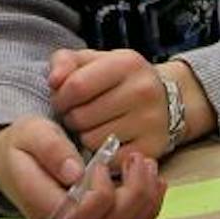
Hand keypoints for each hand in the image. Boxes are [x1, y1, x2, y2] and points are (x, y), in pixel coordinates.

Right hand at [0, 116, 166, 218]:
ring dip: (144, 200)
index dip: (99, 195)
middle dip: (133, 195)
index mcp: (42, 205)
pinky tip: (155, 182)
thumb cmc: (22, 143)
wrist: (16, 158)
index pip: (79, 217)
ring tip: (148, 165)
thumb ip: (50, 149)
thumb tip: (76, 173)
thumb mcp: (30, 132)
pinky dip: (147, 206)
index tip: (101, 164)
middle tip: (139, 159)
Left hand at [48, 48, 212, 156]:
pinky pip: (109, 159)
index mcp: (126, 63)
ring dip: (83, 135)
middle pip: (82, 116)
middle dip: (70, 117)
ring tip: (90, 125)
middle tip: (77, 114)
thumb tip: (54, 81)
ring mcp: (151, 121)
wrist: (165, 99)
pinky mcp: (152, 148)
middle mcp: (143, 91)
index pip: (76, 86)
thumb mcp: (92, 60)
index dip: (60, 97)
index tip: (60, 100)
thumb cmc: (118, 78)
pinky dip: (100, 153)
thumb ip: (65, 62)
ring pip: (92, 139)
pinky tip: (104, 139)